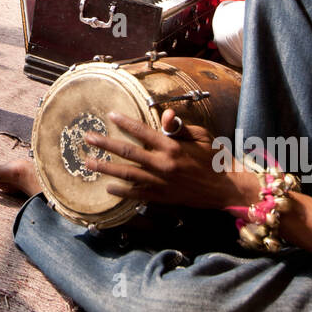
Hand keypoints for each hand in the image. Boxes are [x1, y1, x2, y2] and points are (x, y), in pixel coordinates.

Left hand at [82, 109, 256, 210]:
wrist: (223, 189)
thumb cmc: (213, 158)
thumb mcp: (201, 136)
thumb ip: (179, 127)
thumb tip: (165, 114)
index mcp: (172, 146)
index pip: (143, 131)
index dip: (125, 122)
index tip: (110, 116)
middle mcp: (163, 164)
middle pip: (128, 152)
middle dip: (105, 144)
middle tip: (88, 137)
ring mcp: (161, 182)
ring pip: (127, 174)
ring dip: (106, 168)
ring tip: (88, 163)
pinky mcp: (162, 197)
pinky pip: (137, 194)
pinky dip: (122, 191)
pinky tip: (108, 187)